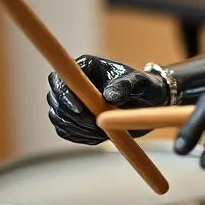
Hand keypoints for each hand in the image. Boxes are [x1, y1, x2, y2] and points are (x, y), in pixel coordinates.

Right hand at [47, 54, 168, 144]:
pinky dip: (79, 137)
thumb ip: (126, 85)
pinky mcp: (75, 119)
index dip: (64, 95)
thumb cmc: (145, 87)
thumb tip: (109, 95)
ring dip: (77, 129)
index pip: (60, 79)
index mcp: (84, 67)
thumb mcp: (141, 83)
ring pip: (59, 118)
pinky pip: (66, 131)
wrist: (149, 103)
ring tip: (102, 131)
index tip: (80, 110)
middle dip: (72, 117)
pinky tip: (98, 136)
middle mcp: (73, 84)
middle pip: (55, 101)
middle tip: (96, 126)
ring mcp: (72, 101)